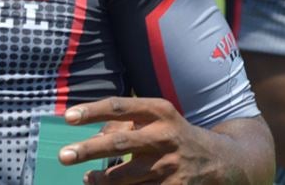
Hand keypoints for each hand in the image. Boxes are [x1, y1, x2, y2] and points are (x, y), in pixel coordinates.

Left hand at [57, 97, 239, 183]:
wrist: (221, 161)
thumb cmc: (172, 135)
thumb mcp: (155, 119)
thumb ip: (124, 124)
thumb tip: (91, 136)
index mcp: (159, 112)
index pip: (120, 107)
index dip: (92, 111)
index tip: (67, 117)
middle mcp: (166, 136)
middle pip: (119, 143)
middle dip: (88, 150)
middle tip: (63, 156)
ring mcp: (171, 165)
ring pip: (124, 176)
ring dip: (101, 179)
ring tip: (89, 178)